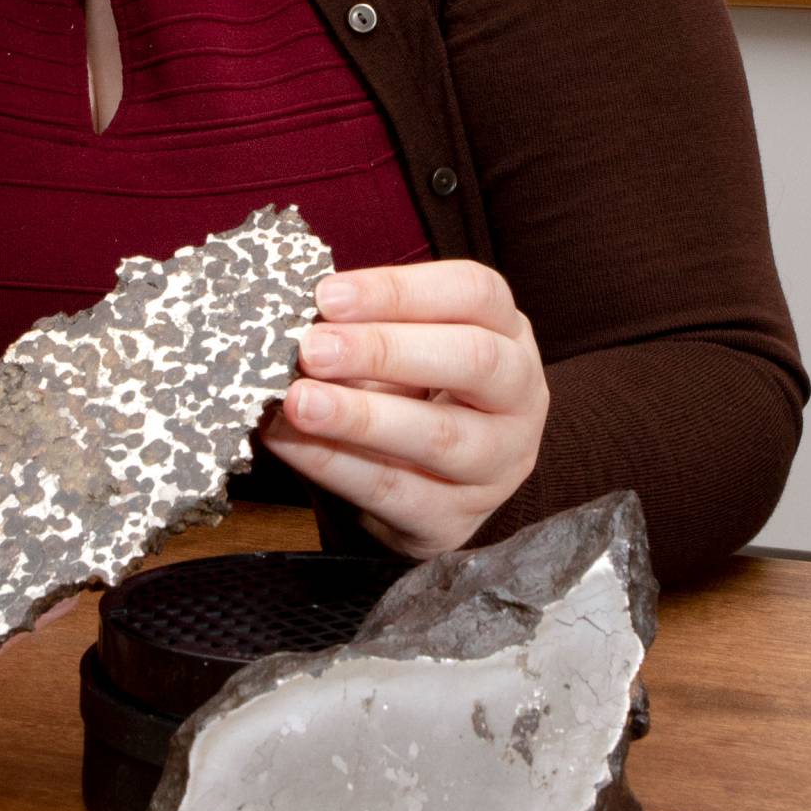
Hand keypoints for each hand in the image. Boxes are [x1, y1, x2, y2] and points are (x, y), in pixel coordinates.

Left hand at [261, 261, 548, 559]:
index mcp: (508, 332)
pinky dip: (334, 464)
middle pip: (472, 359)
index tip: (327, 295)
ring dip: (359, 417)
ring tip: (299, 400)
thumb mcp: (405, 347)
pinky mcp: (455, 520)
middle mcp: (519, 395)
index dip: (399, 290)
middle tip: (312, 348)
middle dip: (384, 350)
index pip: (473, 293)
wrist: (423, 487)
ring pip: (439, 436)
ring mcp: (497, 463)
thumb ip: (366, 327)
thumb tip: (295, 317)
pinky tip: (291, 441)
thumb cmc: (413, 392)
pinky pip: (394, 491)